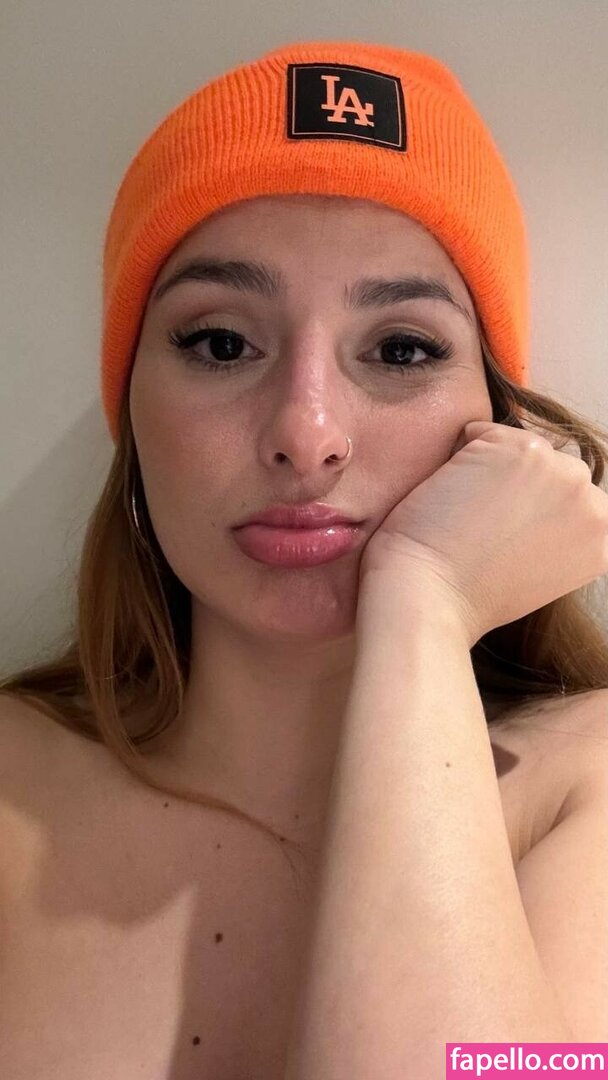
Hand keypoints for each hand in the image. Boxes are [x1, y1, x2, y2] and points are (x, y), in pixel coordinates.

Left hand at [360, 420, 607, 646]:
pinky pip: (478, 431)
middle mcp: (595, 504)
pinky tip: (450, 498)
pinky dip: (455, 456)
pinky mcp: (524, 450)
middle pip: (546, 467)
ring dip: (485, 469)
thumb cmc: (467, 594)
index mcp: (604, 537)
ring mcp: (563, 474)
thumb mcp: (540, 570)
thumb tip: (539, 498)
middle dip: (512, 484)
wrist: (431, 595)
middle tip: (480, 528)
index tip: (500, 536)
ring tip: (466, 516)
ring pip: (516, 446)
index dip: (526, 508)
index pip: (568, 494)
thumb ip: (557, 532)